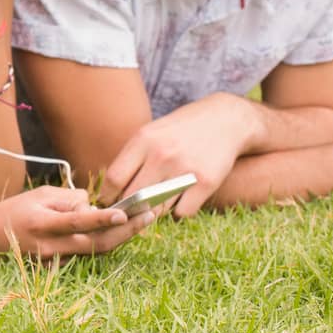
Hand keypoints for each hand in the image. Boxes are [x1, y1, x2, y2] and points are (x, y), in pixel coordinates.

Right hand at [0, 185, 148, 256]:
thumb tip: (94, 206)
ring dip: (121, 236)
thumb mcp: (39, 196)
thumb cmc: (15, 211)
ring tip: (142, 220)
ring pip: (97, 250)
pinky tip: (119, 230)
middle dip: (127, 231)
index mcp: (43, 224)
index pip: (77, 222)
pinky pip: (88, 253)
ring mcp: (56, 260)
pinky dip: (104, 241)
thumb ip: (69, 200)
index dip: (101, 219)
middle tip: (150, 215)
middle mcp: (52, 246)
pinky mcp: (60, 266)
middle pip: (96, 243)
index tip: (123, 214)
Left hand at [101, 94, 256, 217]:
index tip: (110, 201)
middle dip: (129, 208)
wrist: (225, 120)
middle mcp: (161, 155)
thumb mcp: (150, 133)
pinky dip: (179, 211)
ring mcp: (184, 169)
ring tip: (160, 199)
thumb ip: (131, 158)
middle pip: (133, 197)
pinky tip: (182, 199)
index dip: (108, 196)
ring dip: (155, 210)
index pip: (114, 179)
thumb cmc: (180, 130)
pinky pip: (182, 213)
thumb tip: (108, 191)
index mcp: (143, 140)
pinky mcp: (206, 182)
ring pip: (157, 208)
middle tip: (132, 210)